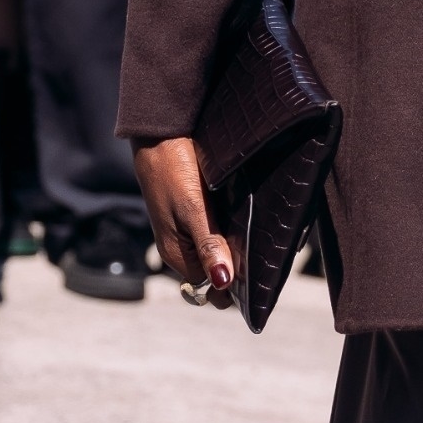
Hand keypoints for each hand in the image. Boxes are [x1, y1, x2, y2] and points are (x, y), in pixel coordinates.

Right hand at [133, 135, 241, 303]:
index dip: (234, 288)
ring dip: (234, 251)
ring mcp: (184, 231)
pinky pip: (213, 235)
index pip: (211, 289)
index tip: (257, 277)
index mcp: (177, 254)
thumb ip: (208, 245)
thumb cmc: (172, 169)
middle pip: (214, 274)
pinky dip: (228, 233)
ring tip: (257, 236)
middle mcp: (180, 248)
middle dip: (237, 270)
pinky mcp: (190, 215)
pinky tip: (243, 221)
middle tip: (263, 253)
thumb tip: (223, 282)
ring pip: (216, 254)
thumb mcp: (193, 208)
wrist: (159, 133)